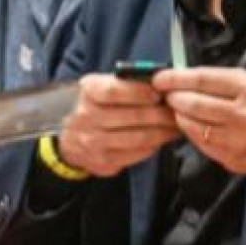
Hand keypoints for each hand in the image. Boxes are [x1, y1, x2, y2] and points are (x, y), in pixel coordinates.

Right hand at [55, 73, 181, 177]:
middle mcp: (87, 118)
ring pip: (138, 138)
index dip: (141, 92)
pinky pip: (136, 154)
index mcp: (88, 92)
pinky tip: (161, 139)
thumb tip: (159, 83)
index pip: (115, 91)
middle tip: (178, 111)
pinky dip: (153, 146)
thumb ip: (126, 82)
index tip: (160, 92)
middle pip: (133, 117)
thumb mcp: (100, 84)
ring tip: (175, 126)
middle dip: (162, 114)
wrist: (67, 134)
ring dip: (163, 132)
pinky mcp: (102, 162)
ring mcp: (93, 142)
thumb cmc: (92, 104)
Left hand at [155, 66, 245, 175]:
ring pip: (193, 126)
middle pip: (194, 104)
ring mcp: (237, 140)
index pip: (203, 80)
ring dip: (179, 116)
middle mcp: (244, 115)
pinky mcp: (232, 159)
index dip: (176, 78)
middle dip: (174, 98)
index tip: (160, 78)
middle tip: (168, 95)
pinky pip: (201, 144)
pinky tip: (191, 125)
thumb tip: (184, 78)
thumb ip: (221, 81)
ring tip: (178, 109)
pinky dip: (191, 132)